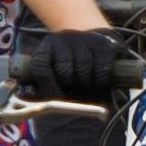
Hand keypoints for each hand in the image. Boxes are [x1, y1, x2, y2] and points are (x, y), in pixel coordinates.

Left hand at [18, 26, 133, 105]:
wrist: (96, 43)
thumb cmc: (73, 67)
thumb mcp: (57, 75)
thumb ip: (49, 90)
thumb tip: (46, 107)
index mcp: (46, 46)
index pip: (40, 66)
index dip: (47, 87)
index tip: (56, 99)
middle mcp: (64, 38)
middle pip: (64, 72)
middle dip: (70, 88)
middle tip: (75, 93)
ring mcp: (85, 39)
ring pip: (83, 72)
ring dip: (87, 87)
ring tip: (88, 88)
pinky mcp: (105, 43)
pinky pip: (102, 70)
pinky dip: (101, 83)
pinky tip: (100, 84)